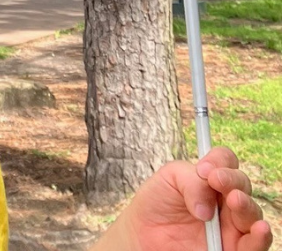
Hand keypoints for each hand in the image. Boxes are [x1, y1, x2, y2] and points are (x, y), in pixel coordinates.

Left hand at [94, 147, 272, 250]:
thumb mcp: (167, 181)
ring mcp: (231, 225)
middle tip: (216, 180)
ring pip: (252, 213)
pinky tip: (259, 228)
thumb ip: (190, 180)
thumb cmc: (155, 205)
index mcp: (212, 179)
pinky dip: (259, 238)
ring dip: (245, 205)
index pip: (227, 162)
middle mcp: (226, 200)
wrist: (143, 236)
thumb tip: (208, 207)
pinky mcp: (232, 248)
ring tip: (234, 200)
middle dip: (232, 180)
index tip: (204, 168)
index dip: (220, 160)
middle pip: (242, 185)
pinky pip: (253, 246)